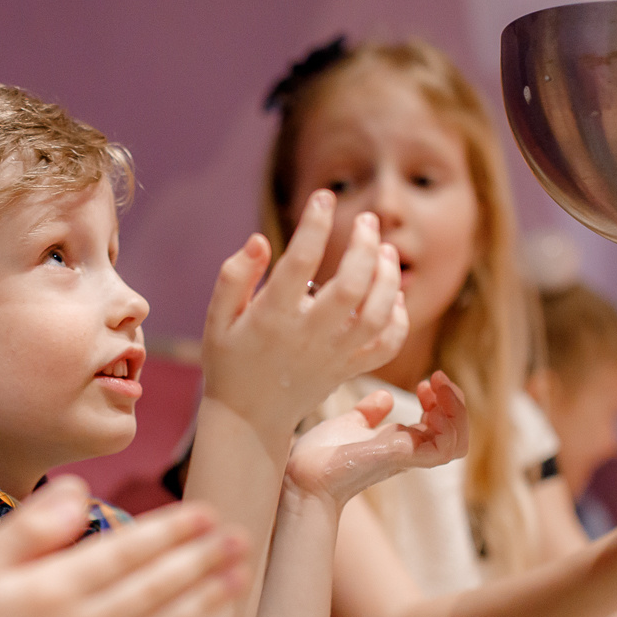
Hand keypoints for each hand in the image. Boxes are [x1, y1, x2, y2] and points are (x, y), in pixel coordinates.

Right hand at [0, 478, 247, 616]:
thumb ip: (33, 528)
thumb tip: (82, 492)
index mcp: (53, 590)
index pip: (128, 553)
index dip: (172, 532)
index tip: (208, 513)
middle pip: (156, 589)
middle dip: (203, 561)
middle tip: (242, 540)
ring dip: (206, 602)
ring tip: (238, 578)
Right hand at [199, 189, 408, 433]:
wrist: (248, 418)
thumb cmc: (229, 360)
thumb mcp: (217, 319)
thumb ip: (234, 277)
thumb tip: (260, 239)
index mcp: (272, 318)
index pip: (298, 262)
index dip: (313, 224)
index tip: (322, 197)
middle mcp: (308, 336)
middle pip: (351, 286)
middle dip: (363, 245)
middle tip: (366, 219)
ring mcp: (334, 355)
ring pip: (377, 314)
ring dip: (388, 277)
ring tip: (384, 249)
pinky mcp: (350, 369)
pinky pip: (388, 345)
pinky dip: (399, 318)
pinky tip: (392, 295)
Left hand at [283, 373, 468, 505]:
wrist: (302, 473)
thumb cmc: (320, 456)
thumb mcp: (348, 424)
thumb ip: (368, 413)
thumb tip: (385, 398)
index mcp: (400, 444)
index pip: (440, 428)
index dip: (441, 403)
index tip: (424, 382)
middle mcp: (409, 452)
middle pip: (455, 435)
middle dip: (454, 402)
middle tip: (437, 377)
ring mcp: (408, 455)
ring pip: (457, 443)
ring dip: (456, 409)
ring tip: (438, 385)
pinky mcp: (401, 457)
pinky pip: (444, 448)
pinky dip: (447, 423)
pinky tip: (430, 403)